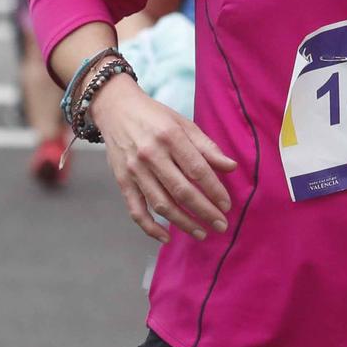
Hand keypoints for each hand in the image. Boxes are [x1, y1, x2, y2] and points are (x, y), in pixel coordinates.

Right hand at [91, 76, 236, 241]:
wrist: (115, 109)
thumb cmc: (155, 116)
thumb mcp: (183, 123)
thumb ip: (207, 147)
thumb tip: (231, 167)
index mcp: (170, 137)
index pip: (197, 170)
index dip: (214, 190)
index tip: (227, 205)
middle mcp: (151, 155)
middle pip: (182, 191)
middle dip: (204, 212)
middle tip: (221, 226)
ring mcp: (134, 170)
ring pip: (161, 204)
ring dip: (183, 223)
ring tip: (201, 233)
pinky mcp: (122, 181)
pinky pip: (136, 210)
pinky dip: (150, 228)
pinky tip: (166, 237)